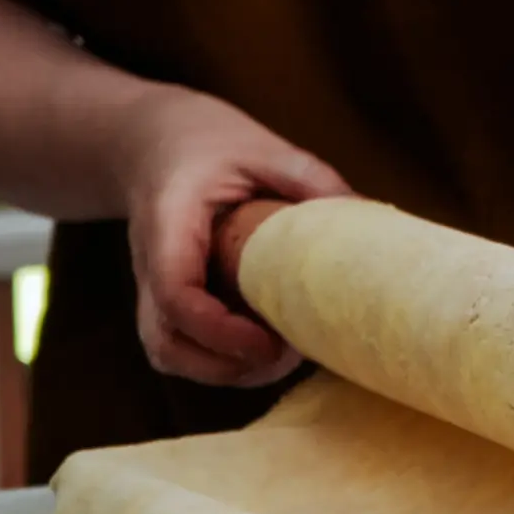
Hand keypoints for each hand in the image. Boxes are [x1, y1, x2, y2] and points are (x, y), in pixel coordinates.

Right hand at [117, 86, 349, 386]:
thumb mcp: (257, 144)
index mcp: (168, 226)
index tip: (272, 342)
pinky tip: (265, 345)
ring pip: (170, 355)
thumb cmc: (203, 141)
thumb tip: (364, 213)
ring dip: (225, 371)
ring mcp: (152, 290)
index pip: (176, 295)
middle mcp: (150, 267)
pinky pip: (182, 350)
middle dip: (227, 367)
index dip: (221, 331)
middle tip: (288, 354)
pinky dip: (220, 362)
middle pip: (167, 345)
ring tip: (283, 356)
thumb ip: (307, 176)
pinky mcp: (166, 303)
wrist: (149, 142)